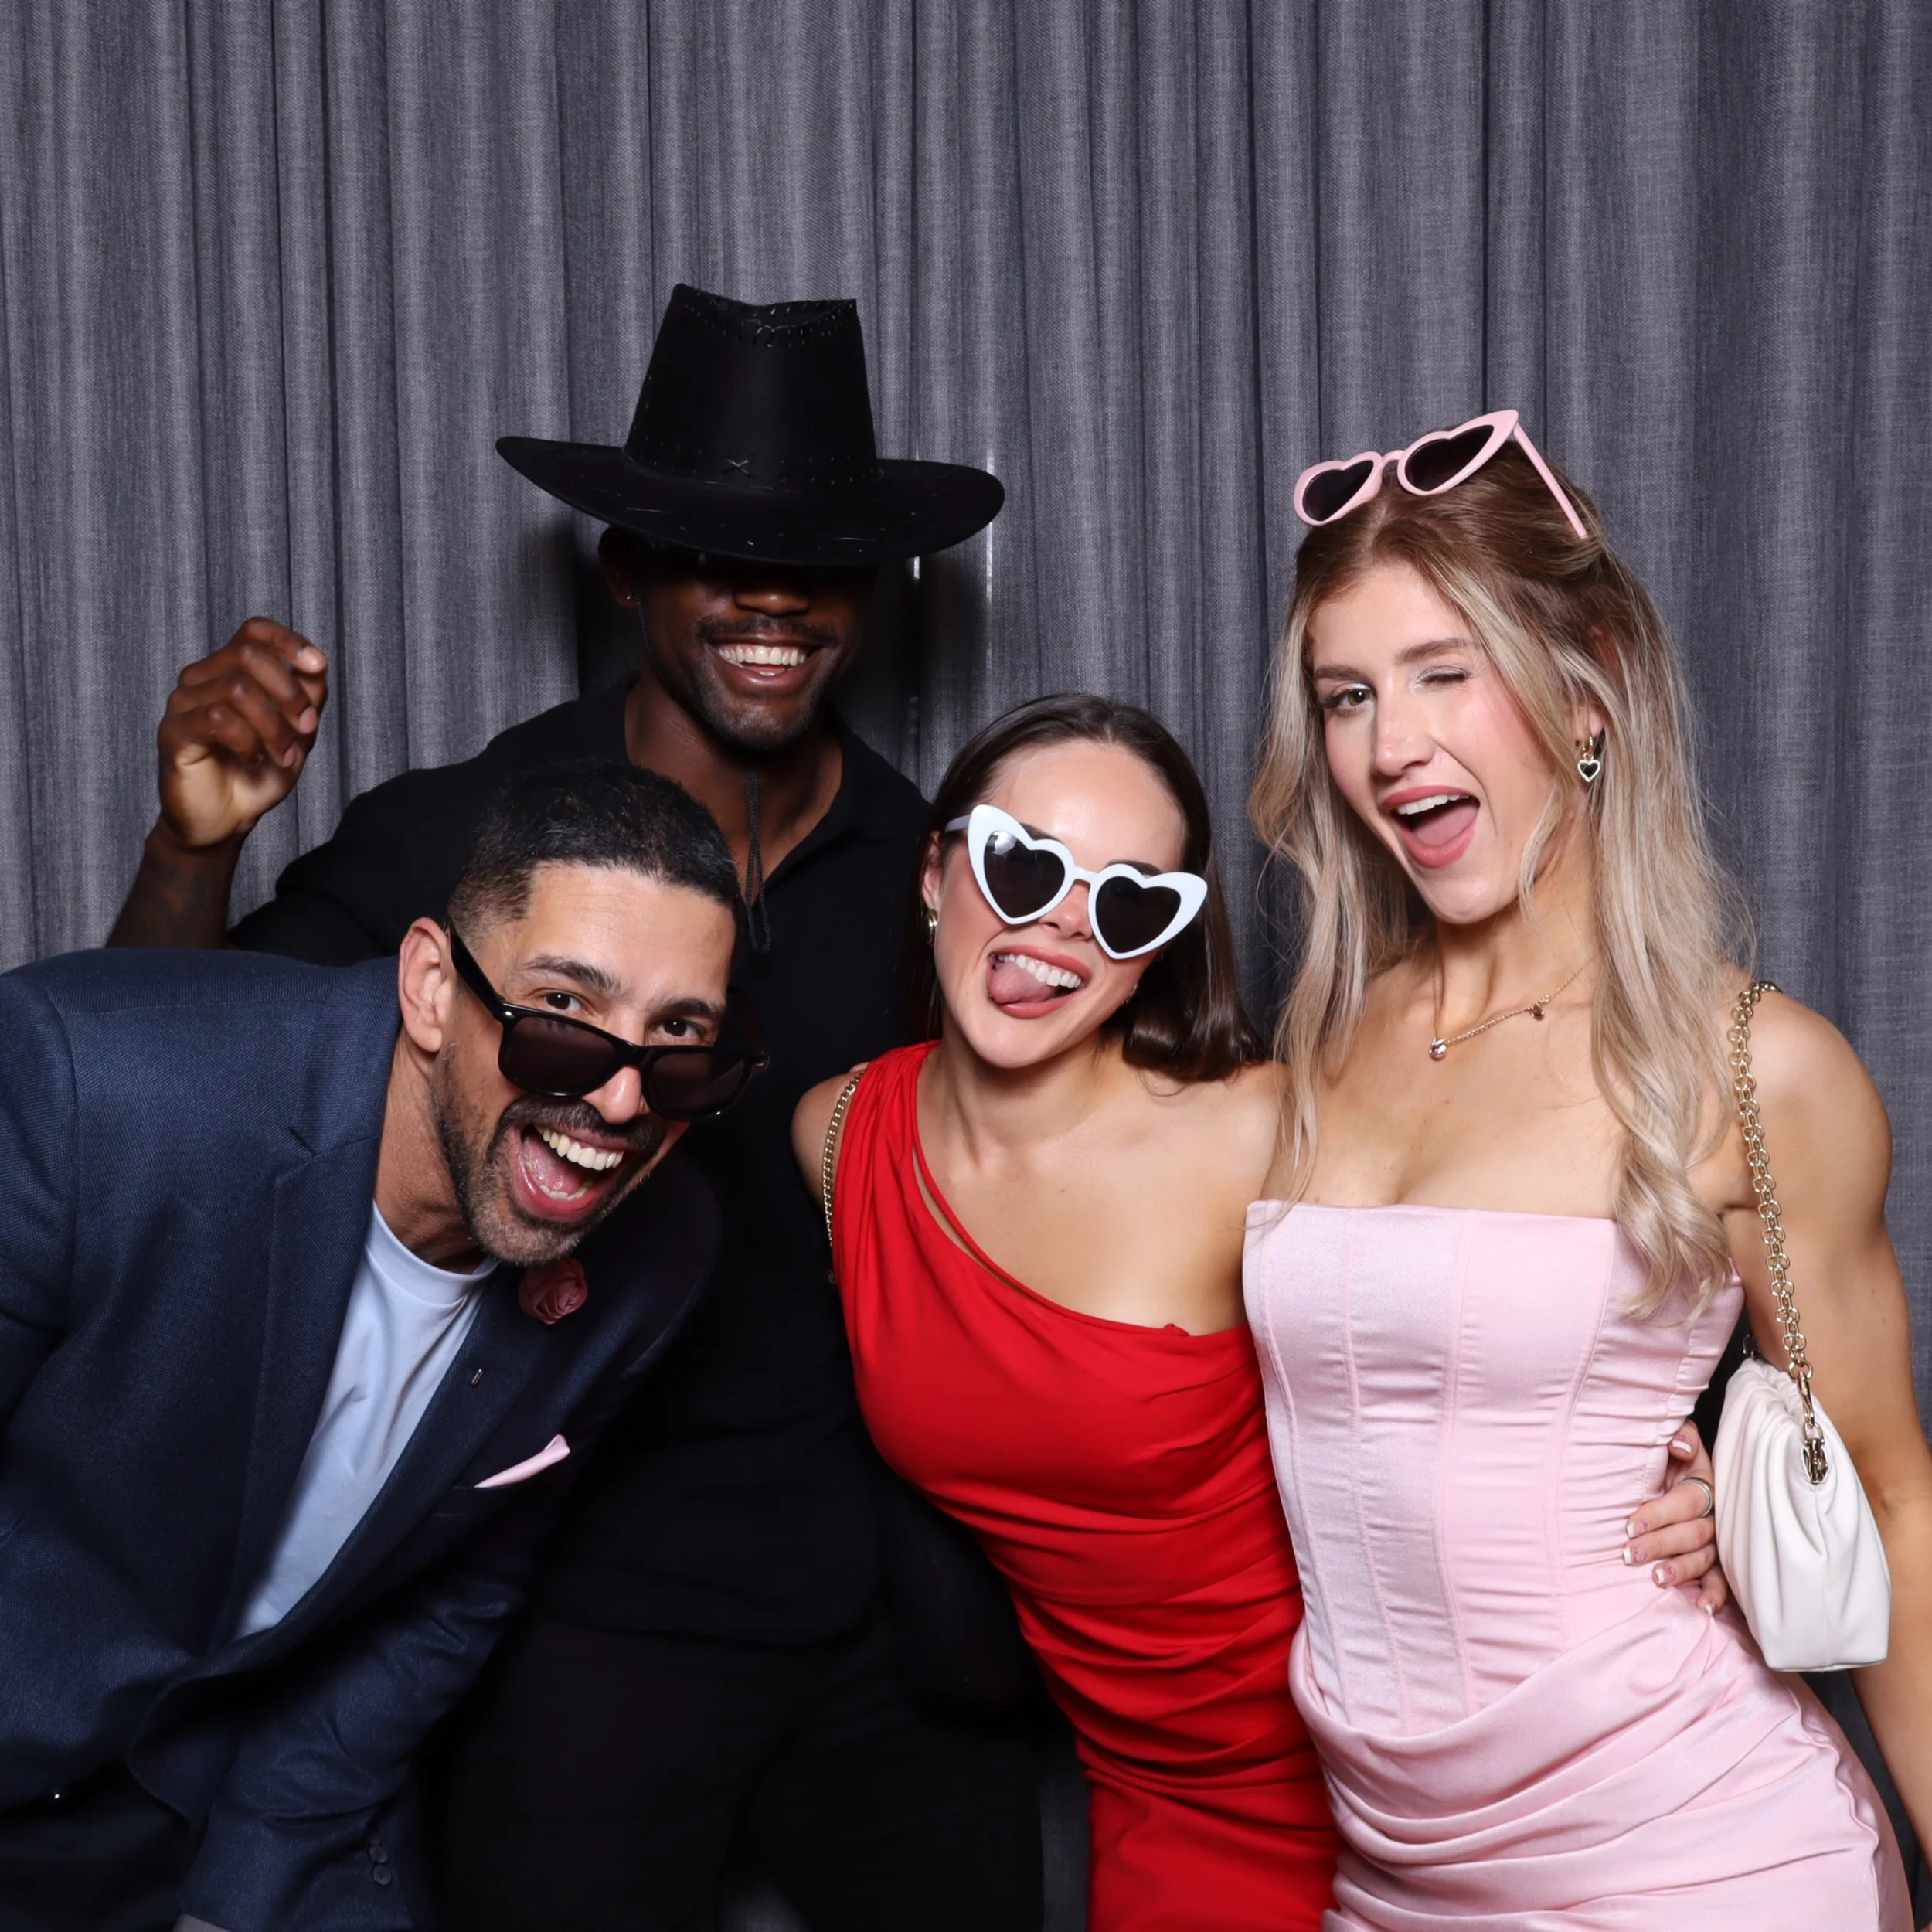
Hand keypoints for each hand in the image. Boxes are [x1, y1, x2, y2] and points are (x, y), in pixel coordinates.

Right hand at [155, 618, 328, 848]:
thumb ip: (308, 700)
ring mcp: (183, 703)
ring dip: (274, 726)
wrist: (225, 823)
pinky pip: (217, 718)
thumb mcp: (296, 735)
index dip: (288, 640)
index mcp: (229, 671)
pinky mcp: (174, 731)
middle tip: (308, 727)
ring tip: (283, 755)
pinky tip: (254, 760)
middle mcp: (201, 678)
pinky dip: (249, 741)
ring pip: (237, 688)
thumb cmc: (257, 775)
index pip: (253, 630)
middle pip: (249, 654)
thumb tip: (318, 666)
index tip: (319, 666)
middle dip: (290, 691)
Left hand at [1622, 1420, 1726, 1613]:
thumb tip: (1677, 1445)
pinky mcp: (1720, 1561)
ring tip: (1657, 1580)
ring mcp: (1718, 1540)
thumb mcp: (1680, 1442)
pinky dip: (1716, 1595)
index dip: (1658, 1513)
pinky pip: (1723, 1580)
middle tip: (1630, 1554)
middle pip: (1691, 1533)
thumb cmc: (1676, 1457)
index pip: (1683, 1502)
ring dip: (1682, 1570)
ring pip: (1704, 1558)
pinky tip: (1704, 1608)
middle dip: (1660, 1545)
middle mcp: (1714, 1516)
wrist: (1687, 1470)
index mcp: (1704, 1485)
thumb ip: (1682, 1437)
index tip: (1629, 1525)